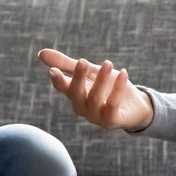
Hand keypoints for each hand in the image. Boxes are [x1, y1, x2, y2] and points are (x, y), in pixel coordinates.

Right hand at [38, 48, 154, 131]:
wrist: (135, 105)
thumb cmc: (108, 86)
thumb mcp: (89, 72)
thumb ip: (66, 64)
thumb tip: (41, 53)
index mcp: (75, 94)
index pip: (62, 87)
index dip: (58, 80)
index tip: (54, 71)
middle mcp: (82, 107)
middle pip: (76, 93)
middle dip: (78, 77)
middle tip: (83, 61)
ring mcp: (96, 117)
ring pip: (94, 98)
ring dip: (101, 79)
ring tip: (108, 63)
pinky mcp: (111, 122)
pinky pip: (112, 105)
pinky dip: (117, 89)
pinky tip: (123, 73)